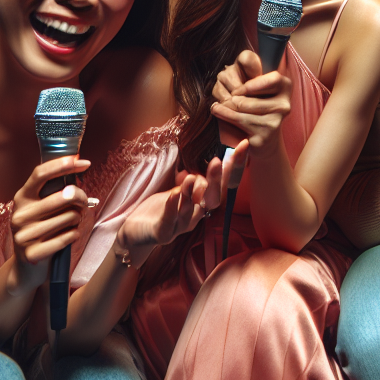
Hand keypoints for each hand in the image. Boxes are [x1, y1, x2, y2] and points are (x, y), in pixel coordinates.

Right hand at [10, 155, 90, 293]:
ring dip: (77, 219)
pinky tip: (68, 236)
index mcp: (21, 198)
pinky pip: (69, 236)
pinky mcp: (32, 253)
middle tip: (83, 203)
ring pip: (71, 216)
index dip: (63, 165)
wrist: (27, 267)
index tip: (84, 162)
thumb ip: (56, 189)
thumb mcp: (42, 207)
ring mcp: (24, 235)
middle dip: (81, 198)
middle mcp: (19, 215)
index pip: (41, 174)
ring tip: (69, 224)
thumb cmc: (43, 229)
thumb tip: (80, 165)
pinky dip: (74, 235)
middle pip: (64, 195)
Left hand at [115, 143, 248, 265]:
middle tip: (216, 162)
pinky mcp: (162, 233)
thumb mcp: (178, 191)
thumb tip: (211, 160)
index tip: (244, 145)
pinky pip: (169, 220)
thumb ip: (192, 181)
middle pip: (212, 200)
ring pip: (191, 209)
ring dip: (191, 191)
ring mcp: (179, 226)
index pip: (223, 185)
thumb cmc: (159, 210)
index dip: (234, 167)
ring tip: (189, 178)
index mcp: (201, 204)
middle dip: (216, 181)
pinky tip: (174, 194)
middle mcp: (195, 216)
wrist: (135, 233)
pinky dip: (173, 206)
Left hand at [211, 49, 291, 156]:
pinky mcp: (264, 135)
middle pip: (250, 97)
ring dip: (225, 106)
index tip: (239, 90)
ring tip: (218, 105)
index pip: (272, 79)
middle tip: (227, 98)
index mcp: (286, 86)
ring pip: (242, 108)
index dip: (251, 84)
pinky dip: (223, 114)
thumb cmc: (257, 105)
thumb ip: (253, 69)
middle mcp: (285, 104)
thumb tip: (243, 66)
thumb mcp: (258, 84)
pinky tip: (217, 110)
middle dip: (233, 97)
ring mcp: (275, 121)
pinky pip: (237, 120)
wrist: (265, 138)